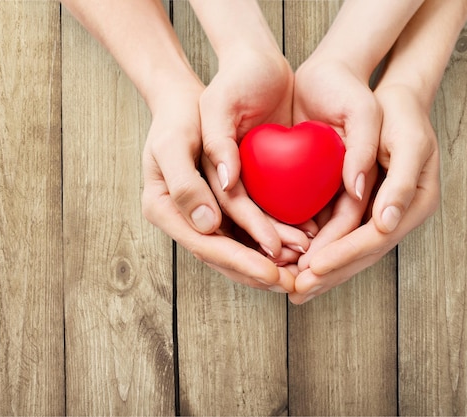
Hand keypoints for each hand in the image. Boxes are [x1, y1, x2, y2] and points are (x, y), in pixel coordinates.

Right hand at [140, 79, 295, 292]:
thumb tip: (208, 225)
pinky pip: (248, 230)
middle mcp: (185, 219)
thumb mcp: (173, 143)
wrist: (187, 100)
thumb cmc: (178, 116)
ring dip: (271, 262)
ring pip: (240, 248)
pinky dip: (272, 240)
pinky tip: (298, 245)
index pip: (206, 245)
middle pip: (224, 256)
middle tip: (294, 285)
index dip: (240, 262)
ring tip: (302, 269)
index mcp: (164, 209)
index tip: (272, 273)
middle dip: (260, 272)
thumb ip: (185, 184)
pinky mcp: (223, 206)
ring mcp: (204, 215)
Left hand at [289, 84, 439, 303]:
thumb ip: (400, 182)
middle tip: (297, 292)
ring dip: (323, 272)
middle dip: (330, 274)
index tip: (314, 268)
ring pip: (349, 250)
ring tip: (294, 289)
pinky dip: (320, 250)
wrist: (393, 98)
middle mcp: (397, 215)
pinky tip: (297, 262)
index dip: (345, 255)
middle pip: (362, 254)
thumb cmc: (402, 114)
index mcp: (414, 204)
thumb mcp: (408, 141)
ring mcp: (379, 213)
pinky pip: (340, 234)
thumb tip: (386, 223)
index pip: (376, 239)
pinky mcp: (361, 206)